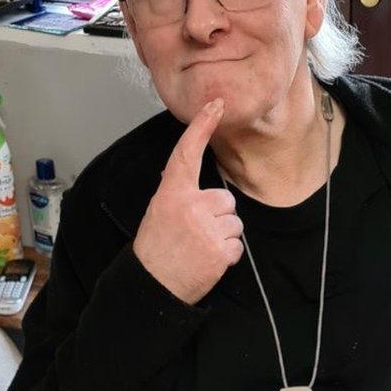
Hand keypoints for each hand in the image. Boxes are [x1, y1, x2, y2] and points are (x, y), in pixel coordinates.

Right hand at [135, 98, 241, 304]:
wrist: (152, 286)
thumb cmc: (155, 249)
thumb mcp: (158, 212)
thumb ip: (179, 195)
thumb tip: (199, 185)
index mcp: (171, 194)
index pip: (187, 154)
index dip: (201, 127)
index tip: (215, 105)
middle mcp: (190, 206)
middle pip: (225, 200)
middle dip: (218, 217)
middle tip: (195, 234)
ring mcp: (207, 229)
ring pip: (234, 223)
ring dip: (222, 237)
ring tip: (200, 248)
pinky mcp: (221, 251)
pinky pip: (237, 245)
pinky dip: (226, 255)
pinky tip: (207, 261)